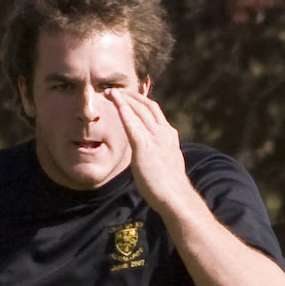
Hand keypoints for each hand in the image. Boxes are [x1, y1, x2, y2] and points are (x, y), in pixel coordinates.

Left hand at [116, 87, 198, 221]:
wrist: (174, 196)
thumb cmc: (169, 185)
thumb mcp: (166, 161)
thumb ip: (157, 151)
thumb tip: (148, 152)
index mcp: (169, 135)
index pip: (154, 111)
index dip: (140, 101)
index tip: (128, 97)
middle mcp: (164, 132)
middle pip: (146, 105)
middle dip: (129, 96)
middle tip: (114, 90)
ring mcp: (155, 138)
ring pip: (138, 110)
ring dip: (123, 99)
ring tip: (110, 92)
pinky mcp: (144, 146)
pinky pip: (131, 122)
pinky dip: (123, 109)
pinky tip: (114, 101)